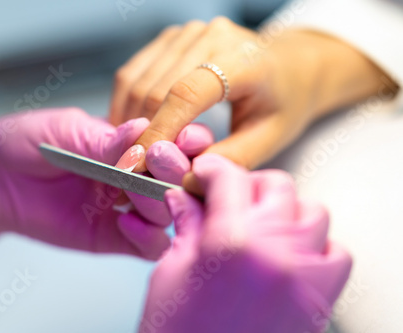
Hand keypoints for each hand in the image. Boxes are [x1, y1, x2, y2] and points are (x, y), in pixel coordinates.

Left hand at [0, 108, 211, 259]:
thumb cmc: (26, 142)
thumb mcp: (67, 130)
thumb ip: (106, 138)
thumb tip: (144, 130)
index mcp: (131, 145)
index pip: (176, 142)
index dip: (189, 140)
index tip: (187, 136)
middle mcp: (135, 177)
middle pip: (179, 180)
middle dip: (177, 170)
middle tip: (158, 161)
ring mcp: (125, 208)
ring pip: (168, 214)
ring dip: (161, 204)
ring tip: (133, 191)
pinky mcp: (111, 238)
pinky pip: (146, 245)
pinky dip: (146, 237)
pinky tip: (124, 221)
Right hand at [110, 17, 392, 172]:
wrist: (289, 66)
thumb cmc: (283, 102)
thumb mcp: (268, 138)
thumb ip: (228, 159)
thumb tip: (182, 180)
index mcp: (244, 60)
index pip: (187, 93)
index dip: (158, 131)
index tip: (136, 166)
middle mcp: (212, 37)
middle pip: (154, 89)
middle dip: (138, 135)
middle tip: (131, 172)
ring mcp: (187, 34)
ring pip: (136, 82)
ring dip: (126, 122)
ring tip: (130, 155)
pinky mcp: (170, 40)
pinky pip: (133, 73)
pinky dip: (124, 105)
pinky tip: (130, 131)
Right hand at [140, 152, 351, 332]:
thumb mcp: (171, 271)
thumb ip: (187, 225)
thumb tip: (184, 198)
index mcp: (230, 241)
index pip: (230, 177)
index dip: (213, 170)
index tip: (206, 175)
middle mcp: (274, 251)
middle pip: (277, 186)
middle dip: (249, 186)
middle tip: (228, 200)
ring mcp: (303, 276)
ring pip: (313, 213)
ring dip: (286, 211)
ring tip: (260, 227)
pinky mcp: (319, 301)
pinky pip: (336, 253)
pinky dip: (316, 246)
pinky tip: (288, 256)